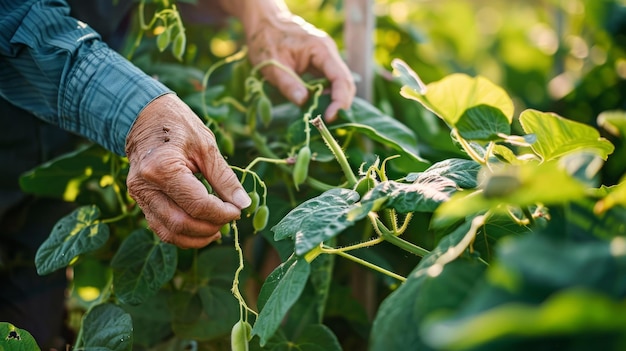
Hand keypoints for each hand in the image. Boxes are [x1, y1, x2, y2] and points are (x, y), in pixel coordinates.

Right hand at [125, 94, 250, 247]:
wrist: (143, 115)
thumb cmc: (177, 125)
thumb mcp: (207, 146)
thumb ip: (225, 178)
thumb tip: (245, 204)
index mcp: (162, 169)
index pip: (198, 205)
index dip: (222, 213)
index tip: (239, 210)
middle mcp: (145, 186)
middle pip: (181, 223)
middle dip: (210, 227)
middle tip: (230, 218)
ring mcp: (138, 196)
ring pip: (168, 232)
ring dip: (196, 237)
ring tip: (217, 229)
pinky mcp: (139, 201)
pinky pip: (161, 227)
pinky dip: (182, 233)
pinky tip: (201, 228)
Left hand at [219, 0, 355, 120]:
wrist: (263, 22)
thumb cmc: (265, 40)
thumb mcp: (271, 65)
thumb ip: (287, 84)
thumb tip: (303, 103)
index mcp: (320, 49)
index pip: (340, 78)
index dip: (339, 100)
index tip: (328, 117)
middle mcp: (328, 52)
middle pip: (346, 82)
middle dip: (339, 104)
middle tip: (326, 123)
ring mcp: (326, 58)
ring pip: (339, 83)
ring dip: (333, 101)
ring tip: (321, 117)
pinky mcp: (320, 63)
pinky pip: (329, 81)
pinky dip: (326, 96)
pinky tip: (316, 106)